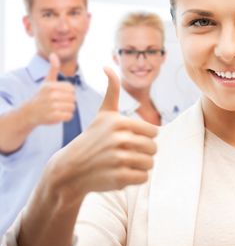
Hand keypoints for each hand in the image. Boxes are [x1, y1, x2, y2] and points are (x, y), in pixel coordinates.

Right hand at [28, 53, 75, 125]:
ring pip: (72, 107)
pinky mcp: (53, 117)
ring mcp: (52, 106)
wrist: (29, 112)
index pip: (72, 89)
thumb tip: (54, 54)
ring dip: (67, 110)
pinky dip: (65, 117)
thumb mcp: (47, 81)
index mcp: (51, 86)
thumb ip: (53, 68)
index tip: (59, 95)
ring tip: (58, 109)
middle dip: (68, 101)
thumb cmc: (41, 95)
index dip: (68, 93)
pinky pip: (69, 116)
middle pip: (73, 98)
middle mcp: (51, 95)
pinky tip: (57, 115)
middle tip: (58, 103)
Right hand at [48, 67, 157, 201]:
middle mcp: (118, 139)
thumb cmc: (92, 138)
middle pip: (153, 148)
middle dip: (143, 153)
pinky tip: (121, 174)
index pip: (153, 132)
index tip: (130, 140)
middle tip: (127, 154)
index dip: (144, 137)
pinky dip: (135, 178)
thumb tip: (107, 66)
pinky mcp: (118, 177)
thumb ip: (112, 91)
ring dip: (140, 166)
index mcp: (119, 122)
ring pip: (150, 163)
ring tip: (124, 163)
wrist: (70, 169)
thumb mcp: (102, 113)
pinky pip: (143, 178)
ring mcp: (117, 159)